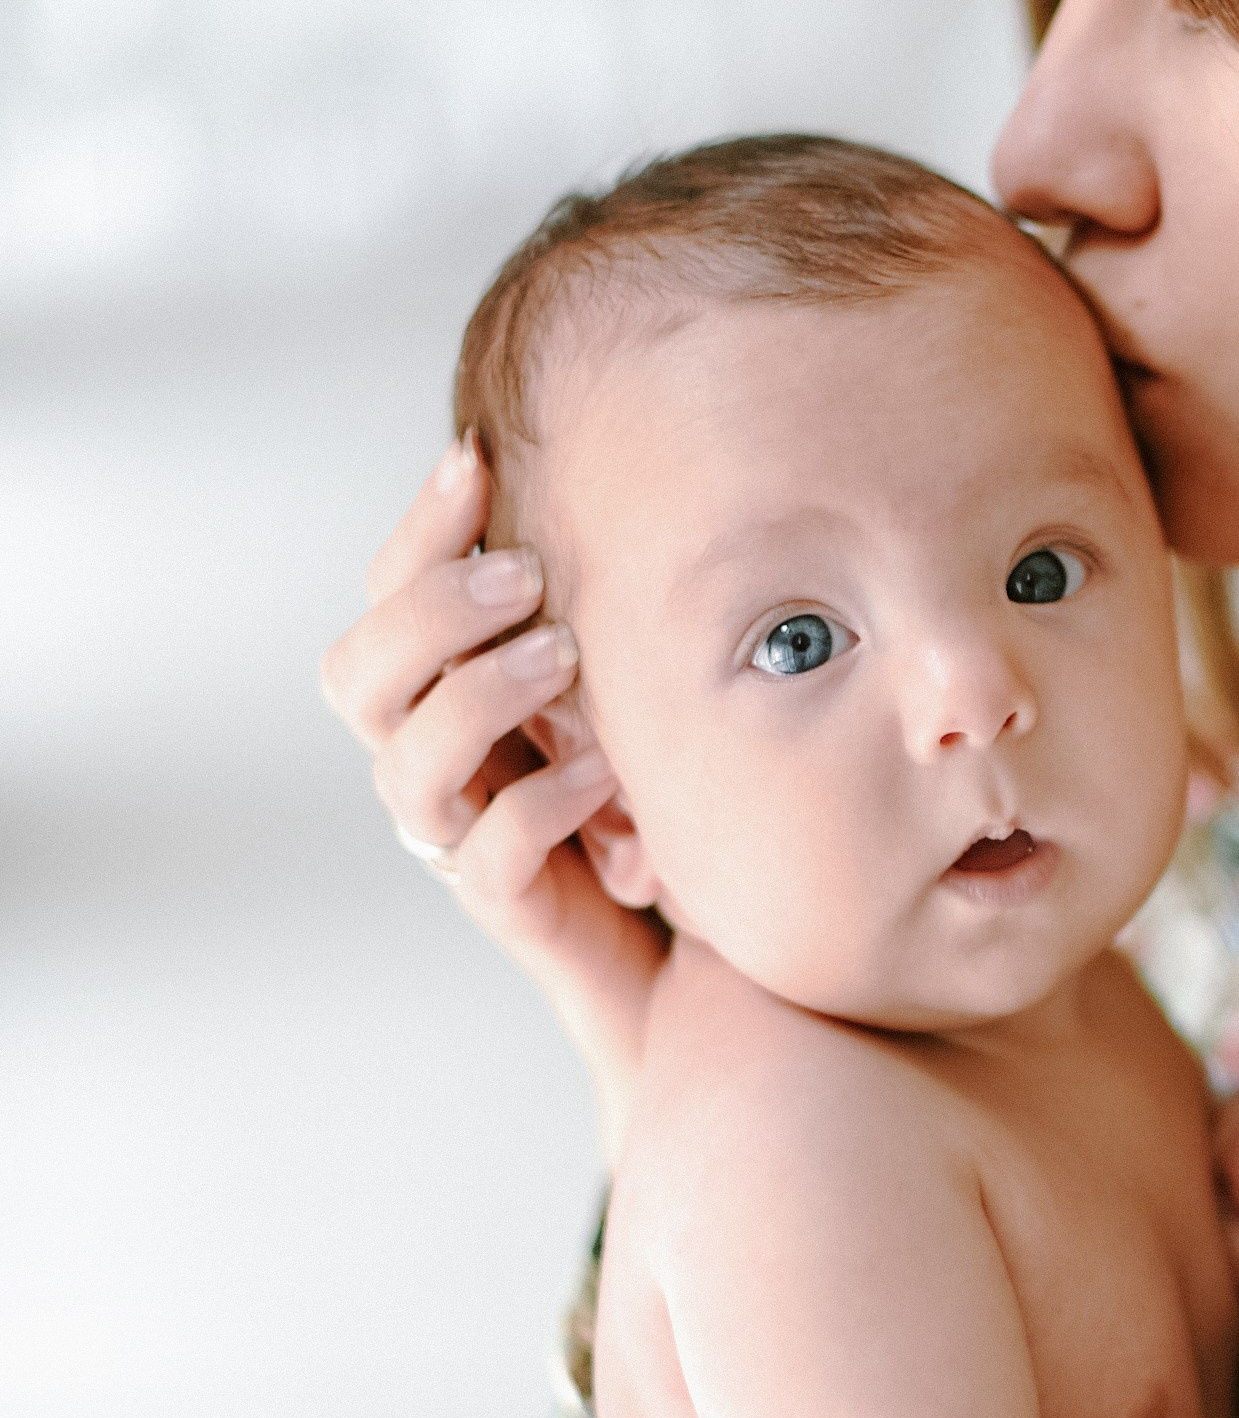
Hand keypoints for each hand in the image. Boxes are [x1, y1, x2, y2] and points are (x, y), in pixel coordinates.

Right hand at [320, 442, 663, 1148]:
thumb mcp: (642, 679)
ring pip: (407, 767)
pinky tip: (609, 775)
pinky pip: (493, 857)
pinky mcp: (514, 909)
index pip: (384, 599)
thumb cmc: (673, 792)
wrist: (703, 959)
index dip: (416, 531)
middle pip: (355, 677)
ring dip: (479, 695)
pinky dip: (542, 806)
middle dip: (426, 611)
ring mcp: (466, 839)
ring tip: (563, 655)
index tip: (472, 458)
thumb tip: (651, 468)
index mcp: (448, 695)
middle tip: (521, 575)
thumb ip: (615, 604)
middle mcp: (438, 765)